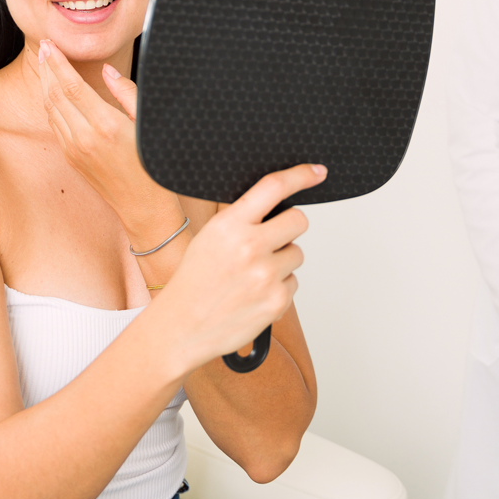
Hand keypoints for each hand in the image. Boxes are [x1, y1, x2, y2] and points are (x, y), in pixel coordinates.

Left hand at [37, 39, 167, 222]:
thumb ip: (127, 93)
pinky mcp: (71, 158)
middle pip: (55, 94)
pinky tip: (54, 93)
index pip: (72, 85)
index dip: (57, 62)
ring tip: (46, 65)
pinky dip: (51, 104)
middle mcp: (85, 137)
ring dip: (45, 85)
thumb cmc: (153, 164)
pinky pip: (55, 125)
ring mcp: (74, 149)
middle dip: (46, 68)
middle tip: (43, 47)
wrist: (143, 206)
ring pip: (51, 110)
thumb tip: (107, 71)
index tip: (49, 44)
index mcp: (106, 125)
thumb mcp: (148, 124)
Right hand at [150, 163, 326, 372]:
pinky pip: (293, 283)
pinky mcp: (277, 301)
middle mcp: (250, 247)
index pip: (274, 187)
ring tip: (251, 275)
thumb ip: (243, 219)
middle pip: (298, 220)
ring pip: (297, 253)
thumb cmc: (194, 282)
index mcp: (230, 225)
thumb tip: (277, 208)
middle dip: (289, 228)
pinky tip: (254, 294)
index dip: (301, 175)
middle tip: (270, 241)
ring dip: (282, 261)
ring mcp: (266, 275)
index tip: (317, 172)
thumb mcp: (210, 237)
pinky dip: (278, 288)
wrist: (181, 326)